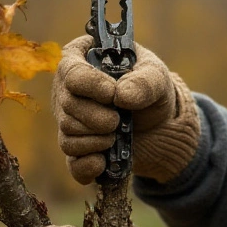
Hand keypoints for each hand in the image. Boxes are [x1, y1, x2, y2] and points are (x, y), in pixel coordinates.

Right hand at [52, 35, 200, 184]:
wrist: (159, 121)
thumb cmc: (150, 87)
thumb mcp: (156, 78)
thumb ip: (144, 82)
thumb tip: (122, 95)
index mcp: (83, 60)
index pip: (72, 71)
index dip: (90, 84)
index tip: (112, 94)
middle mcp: (68, 89)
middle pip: (67, 106)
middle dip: (95, 117)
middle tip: (117, 120)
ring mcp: (69, 120)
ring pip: (68, 135)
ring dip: (96, 140)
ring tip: (116, 134)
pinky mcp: (78, 148)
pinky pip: (72, 162)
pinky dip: (87, 166)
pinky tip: (102, 163)